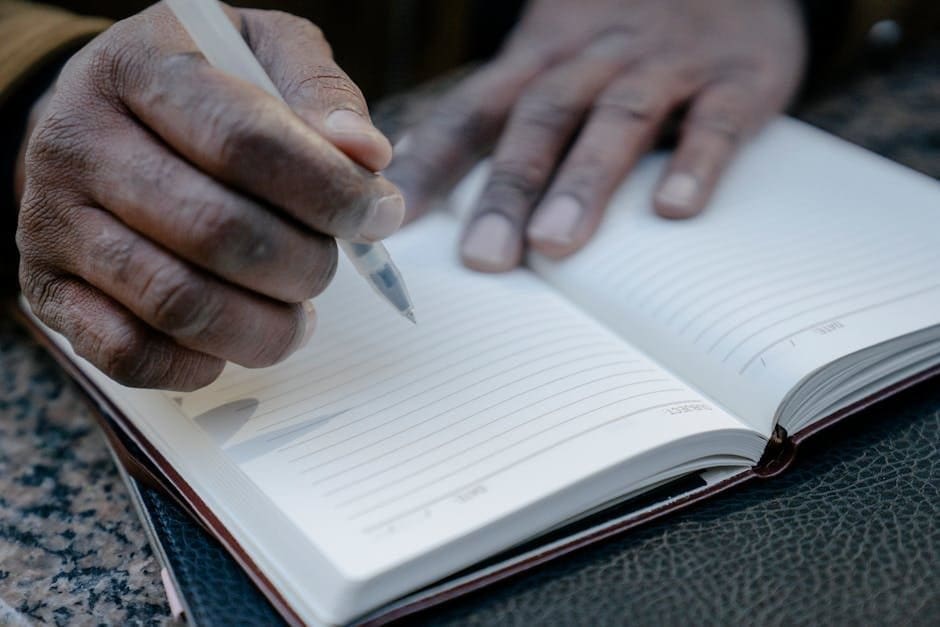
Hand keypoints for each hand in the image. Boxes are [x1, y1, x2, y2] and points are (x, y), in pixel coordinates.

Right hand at [16, 2, 402, 389]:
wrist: (98, 117)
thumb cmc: (199, 88)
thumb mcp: (261, 50)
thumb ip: (319, 90)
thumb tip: (367, 155)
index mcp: (139, 66)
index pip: (245, 141)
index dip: (330, 190)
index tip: (381, 215)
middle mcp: (78, 141)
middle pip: (217, 231)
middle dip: (305, 264)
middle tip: (329, 265)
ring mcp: (53, 221)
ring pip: (178, 303)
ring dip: (266, 326)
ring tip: (299, 314)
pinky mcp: (48, 287)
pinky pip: (128, 355)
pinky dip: (198, 364)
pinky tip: (235, 339)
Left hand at [387, 0, 806, 270]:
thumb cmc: (627, 32)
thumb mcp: (561, 51)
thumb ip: (510, 110)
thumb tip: (433, 178)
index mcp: (543, 56)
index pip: (475, 110)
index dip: (433, 163)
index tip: (396, 220)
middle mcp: (598, 56)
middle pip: (541, 118)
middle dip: (508, 189)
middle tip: (484, 259)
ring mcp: (668, 63)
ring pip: (617, 118)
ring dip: (584, 181)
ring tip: (554, 245)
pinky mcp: (739, 76)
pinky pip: (716, 119)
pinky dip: (696, 161)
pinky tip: (675, 209)